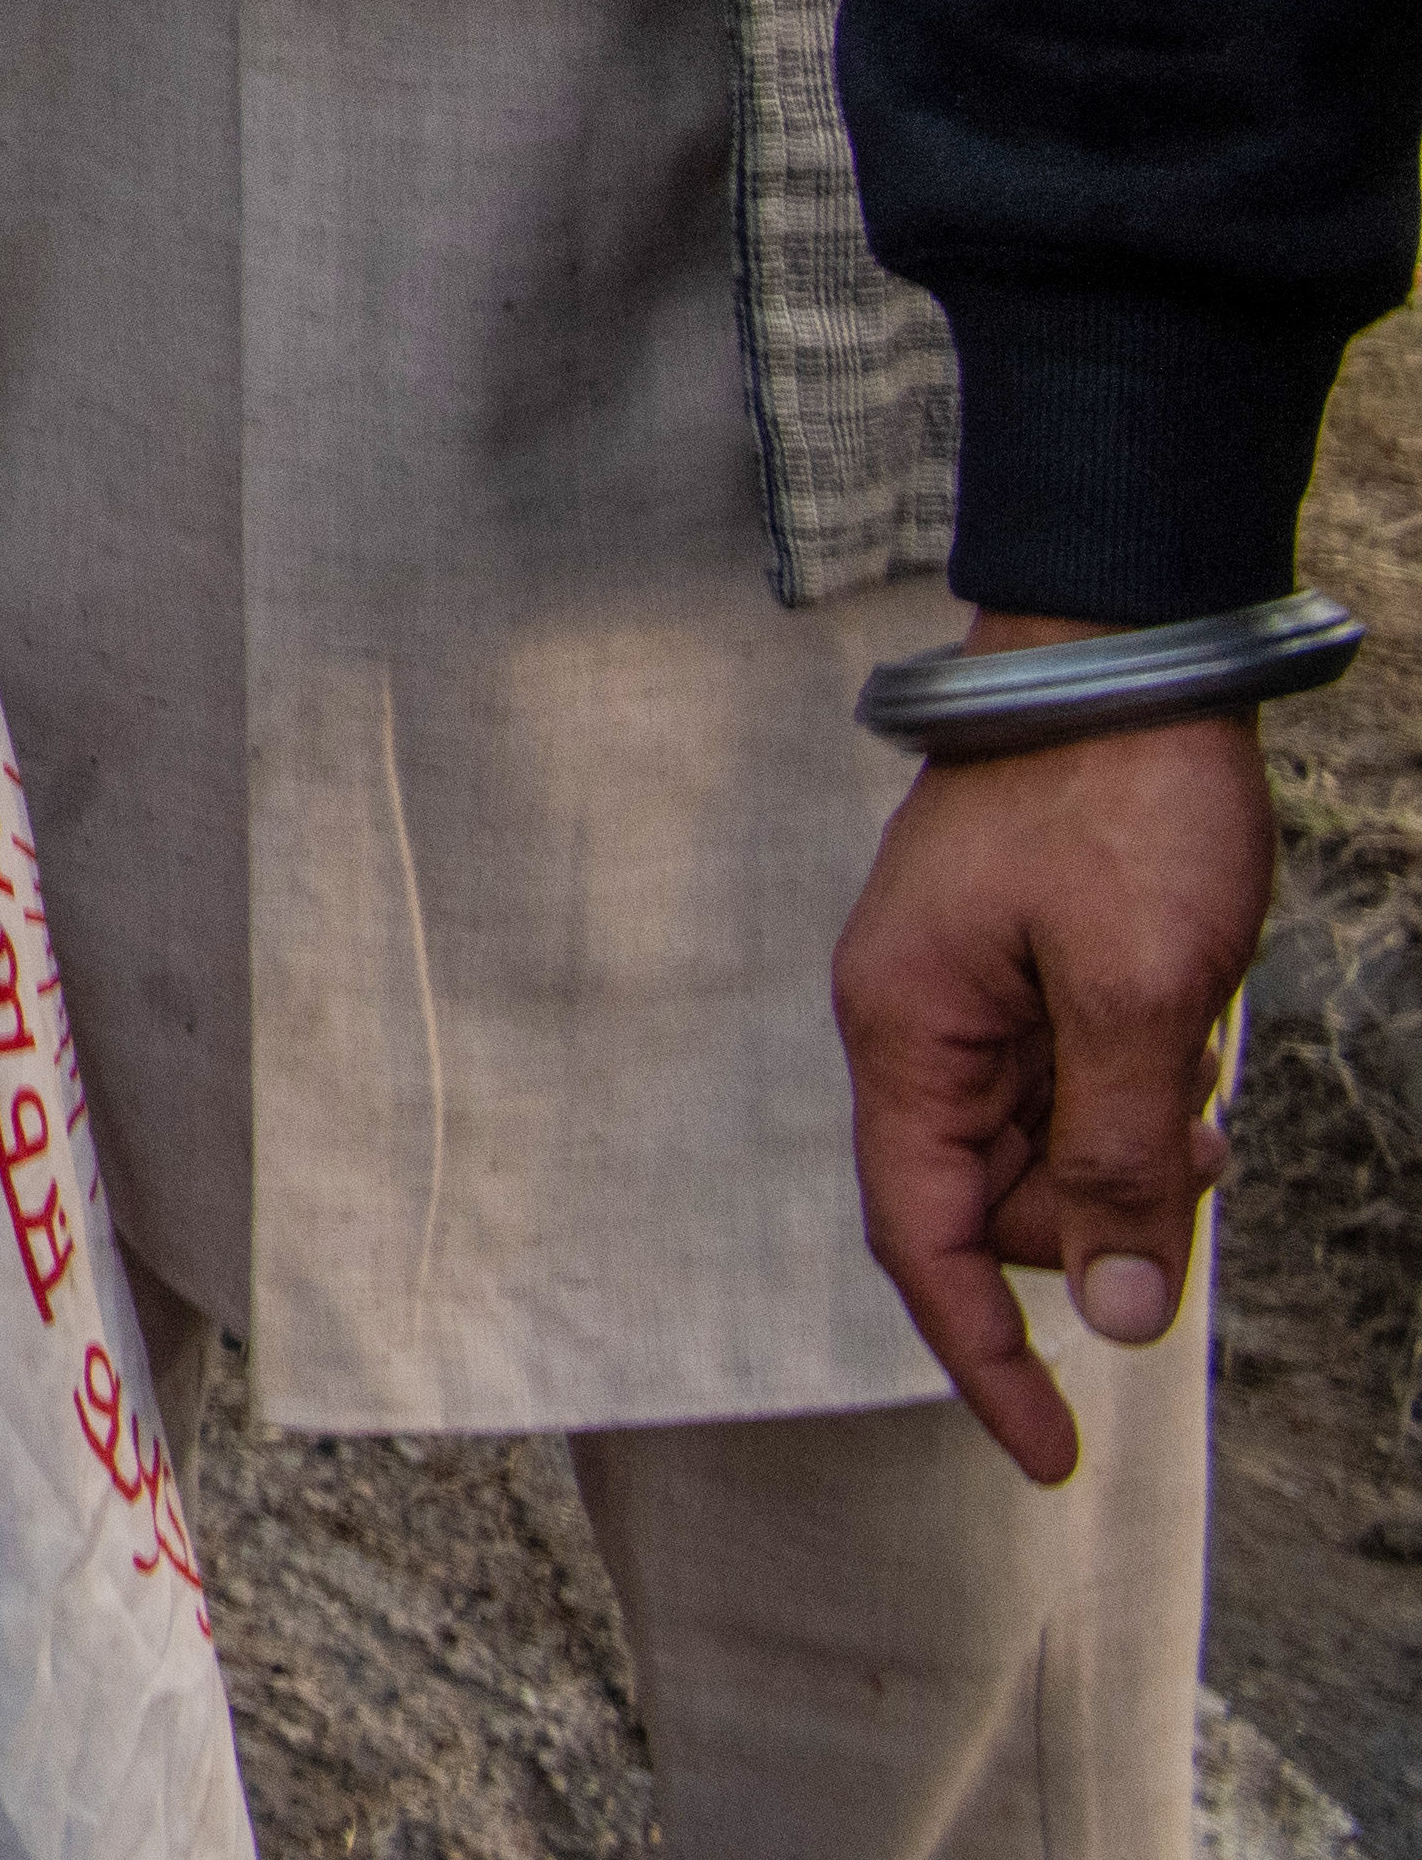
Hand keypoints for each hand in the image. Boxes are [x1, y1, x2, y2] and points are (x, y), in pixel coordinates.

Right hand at [837, 682, 1268, 1484]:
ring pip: (1038, 1146)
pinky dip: (1129, 1098)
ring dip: (1124, 1151)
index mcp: (907, 1030)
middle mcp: (914, 1022)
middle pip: (989, 1200)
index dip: (981, 1358)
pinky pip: (1064, 1083)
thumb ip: (1119, 1158)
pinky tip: (1188, 1049)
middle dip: (1093, 1217)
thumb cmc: (1121, 803)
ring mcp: (960, 990)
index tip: (1051, 1455)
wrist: (1125, 654)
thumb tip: (1107, 1313)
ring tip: (1203, 1082)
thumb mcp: (1144, 995)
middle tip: (1198, 1160)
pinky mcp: (1010, 965)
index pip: (921, 1238)